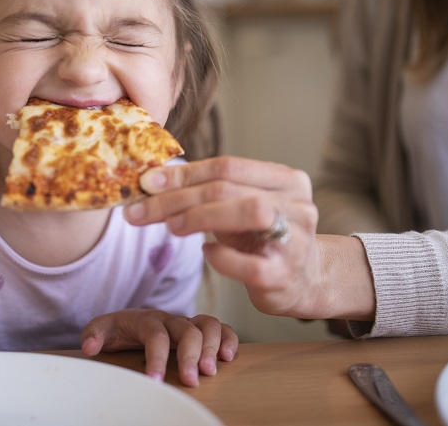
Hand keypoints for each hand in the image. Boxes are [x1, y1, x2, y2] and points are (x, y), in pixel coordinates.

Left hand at [80, 309, 237, 386]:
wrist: (130, 319)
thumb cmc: (119, 329)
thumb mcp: (101, 329)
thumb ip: (94, 335)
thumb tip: (89, 347)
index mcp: (146, 319)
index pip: (155, 334)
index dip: (157, 357)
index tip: (155, 380)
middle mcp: (170, 318)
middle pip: (187, 329)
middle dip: (190, 355)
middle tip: (191, 381)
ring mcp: (186, 322)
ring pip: (208, 325)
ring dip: (212, 347)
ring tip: (210, 371)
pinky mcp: (199, 329)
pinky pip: (220, 328)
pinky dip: (228, 339)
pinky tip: (227, 357)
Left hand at [123, 157, 331, 319]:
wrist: (307, 281)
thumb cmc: (261, 238)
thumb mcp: (240, 208)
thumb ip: (208, 191)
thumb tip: (151, 182)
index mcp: (285, 178)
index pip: (227, 166)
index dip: (183, 173)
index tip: (146, 182)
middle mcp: (295, 203)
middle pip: (228, 188)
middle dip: (178, 198)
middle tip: (140, 211)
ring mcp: (295, 239)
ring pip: (248, 213)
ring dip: (200, 217)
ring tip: (171, 226)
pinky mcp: (286, 275)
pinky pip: (250, 264)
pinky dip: (221, 258)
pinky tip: (206, 254)